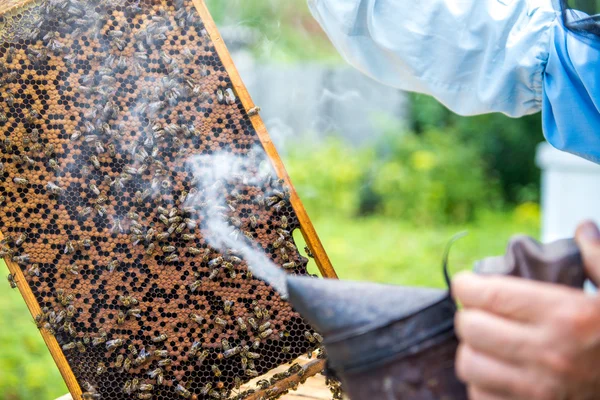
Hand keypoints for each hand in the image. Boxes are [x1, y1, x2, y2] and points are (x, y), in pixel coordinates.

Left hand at [452, 221, 599, 399]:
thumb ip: (599, 260)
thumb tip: (583, 227)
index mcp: (568, 316)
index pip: (491, 294)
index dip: (466, 285)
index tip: (465, 283)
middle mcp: (548, 354)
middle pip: (471, 328)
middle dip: (468, 314)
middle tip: (477, 312)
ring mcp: (538, 391)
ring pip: (469, 364)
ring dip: (471, 350)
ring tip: (484, 343)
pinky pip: (479, 396)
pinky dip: (481, 383)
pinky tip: (496, 372)